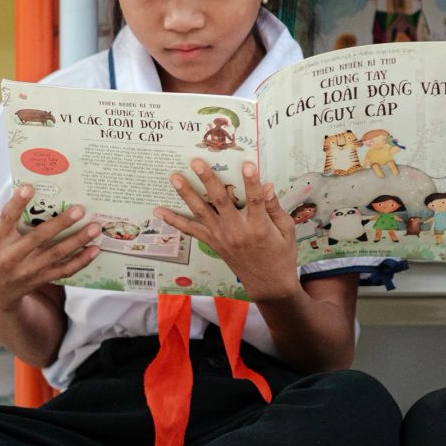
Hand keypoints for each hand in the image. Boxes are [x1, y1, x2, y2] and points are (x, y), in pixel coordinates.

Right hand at [0, 185, 101, 309]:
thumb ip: (10, 221)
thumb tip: (34, 192)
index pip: (6, 219)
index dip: (17, 203)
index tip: (29, 187)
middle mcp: (11, 256)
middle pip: (39, 237)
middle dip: (61, 223)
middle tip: (79, 210)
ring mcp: (27, 270)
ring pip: (56, 253)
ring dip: (78, 240)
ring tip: (94, 228)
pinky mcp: (39, 279)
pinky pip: (64, 270)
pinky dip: (81, 261)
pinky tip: (94, 250)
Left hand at [153, 158, 299, 302]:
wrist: (268, 283)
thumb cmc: (281, 253)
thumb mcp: (286, 230)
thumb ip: (274, 208)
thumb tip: (267, 186)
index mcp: (259, 227)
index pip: (255, 200)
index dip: (252, 182)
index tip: (248, 164)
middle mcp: (237, 231)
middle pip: (220, 201)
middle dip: (208, 180)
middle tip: (197, 162)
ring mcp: (222, 237)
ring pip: (201, 212)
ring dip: (186, 193)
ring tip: (175, 177)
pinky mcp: (213, 243)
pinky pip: (191, 231)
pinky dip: (174, 221)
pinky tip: (159, 211)